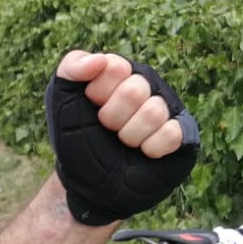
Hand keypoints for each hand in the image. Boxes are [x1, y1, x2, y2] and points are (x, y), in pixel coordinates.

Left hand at [45, 51, 199, 226]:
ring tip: (123, 142)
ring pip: (154, 112)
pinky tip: (144, 152)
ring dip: (129, 135)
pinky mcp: (182, 135)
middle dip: (112, 117)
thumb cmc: (76, 140)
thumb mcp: (61, 99)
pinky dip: (150, 149)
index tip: (90, 105)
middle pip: (135, 90)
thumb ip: (71, 67)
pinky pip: (172, 134)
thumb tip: (99, 59)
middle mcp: (146, 86)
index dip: (97, 93)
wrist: (88, 184)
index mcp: (119, 73)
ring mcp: (166, 109)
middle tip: (107, 128)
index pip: (116, 66)